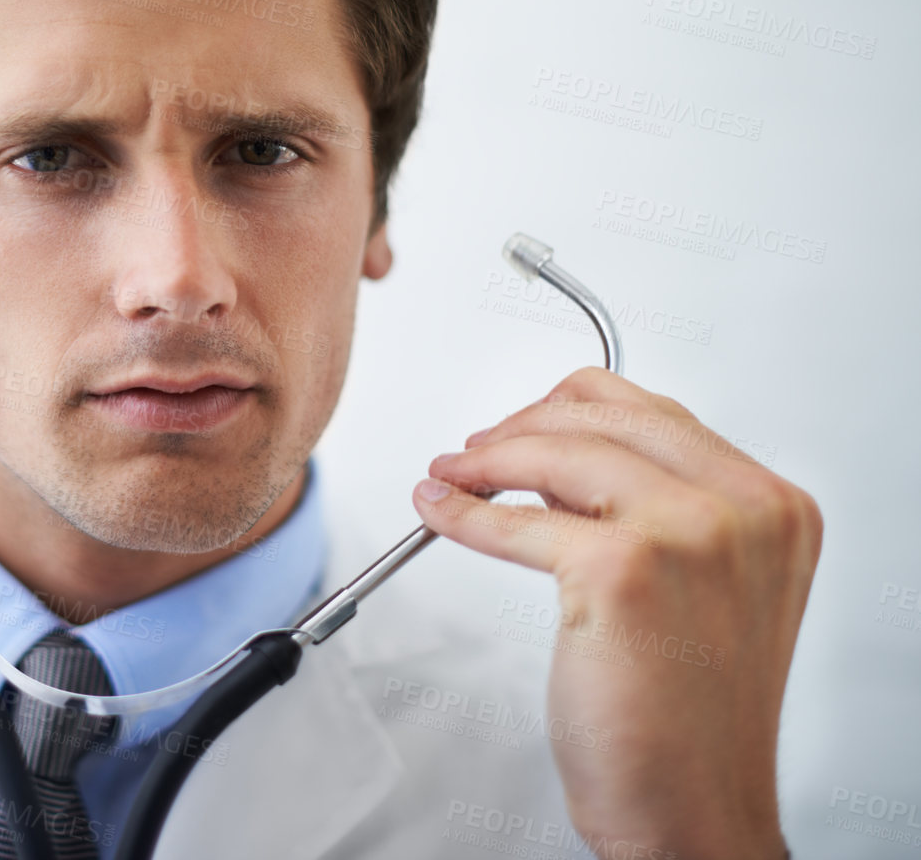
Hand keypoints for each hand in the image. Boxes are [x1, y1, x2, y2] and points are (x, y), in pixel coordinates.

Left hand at [411, 366, 820, 859]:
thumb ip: (655, 507)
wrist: (692, 806)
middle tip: (475, 451)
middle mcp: (745, 509)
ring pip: (557, 452)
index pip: (654, 411)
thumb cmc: (690, 712)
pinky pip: (516, 521)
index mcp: (773, 505)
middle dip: (523, 425)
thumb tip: (554, 453)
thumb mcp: (702, 582)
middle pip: (603, 415)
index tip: (523, 427)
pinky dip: (465, 514)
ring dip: (485, 461)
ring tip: (451, 477)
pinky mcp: (625, 568)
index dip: (569, 409)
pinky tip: (442, 513)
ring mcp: (690, 532)